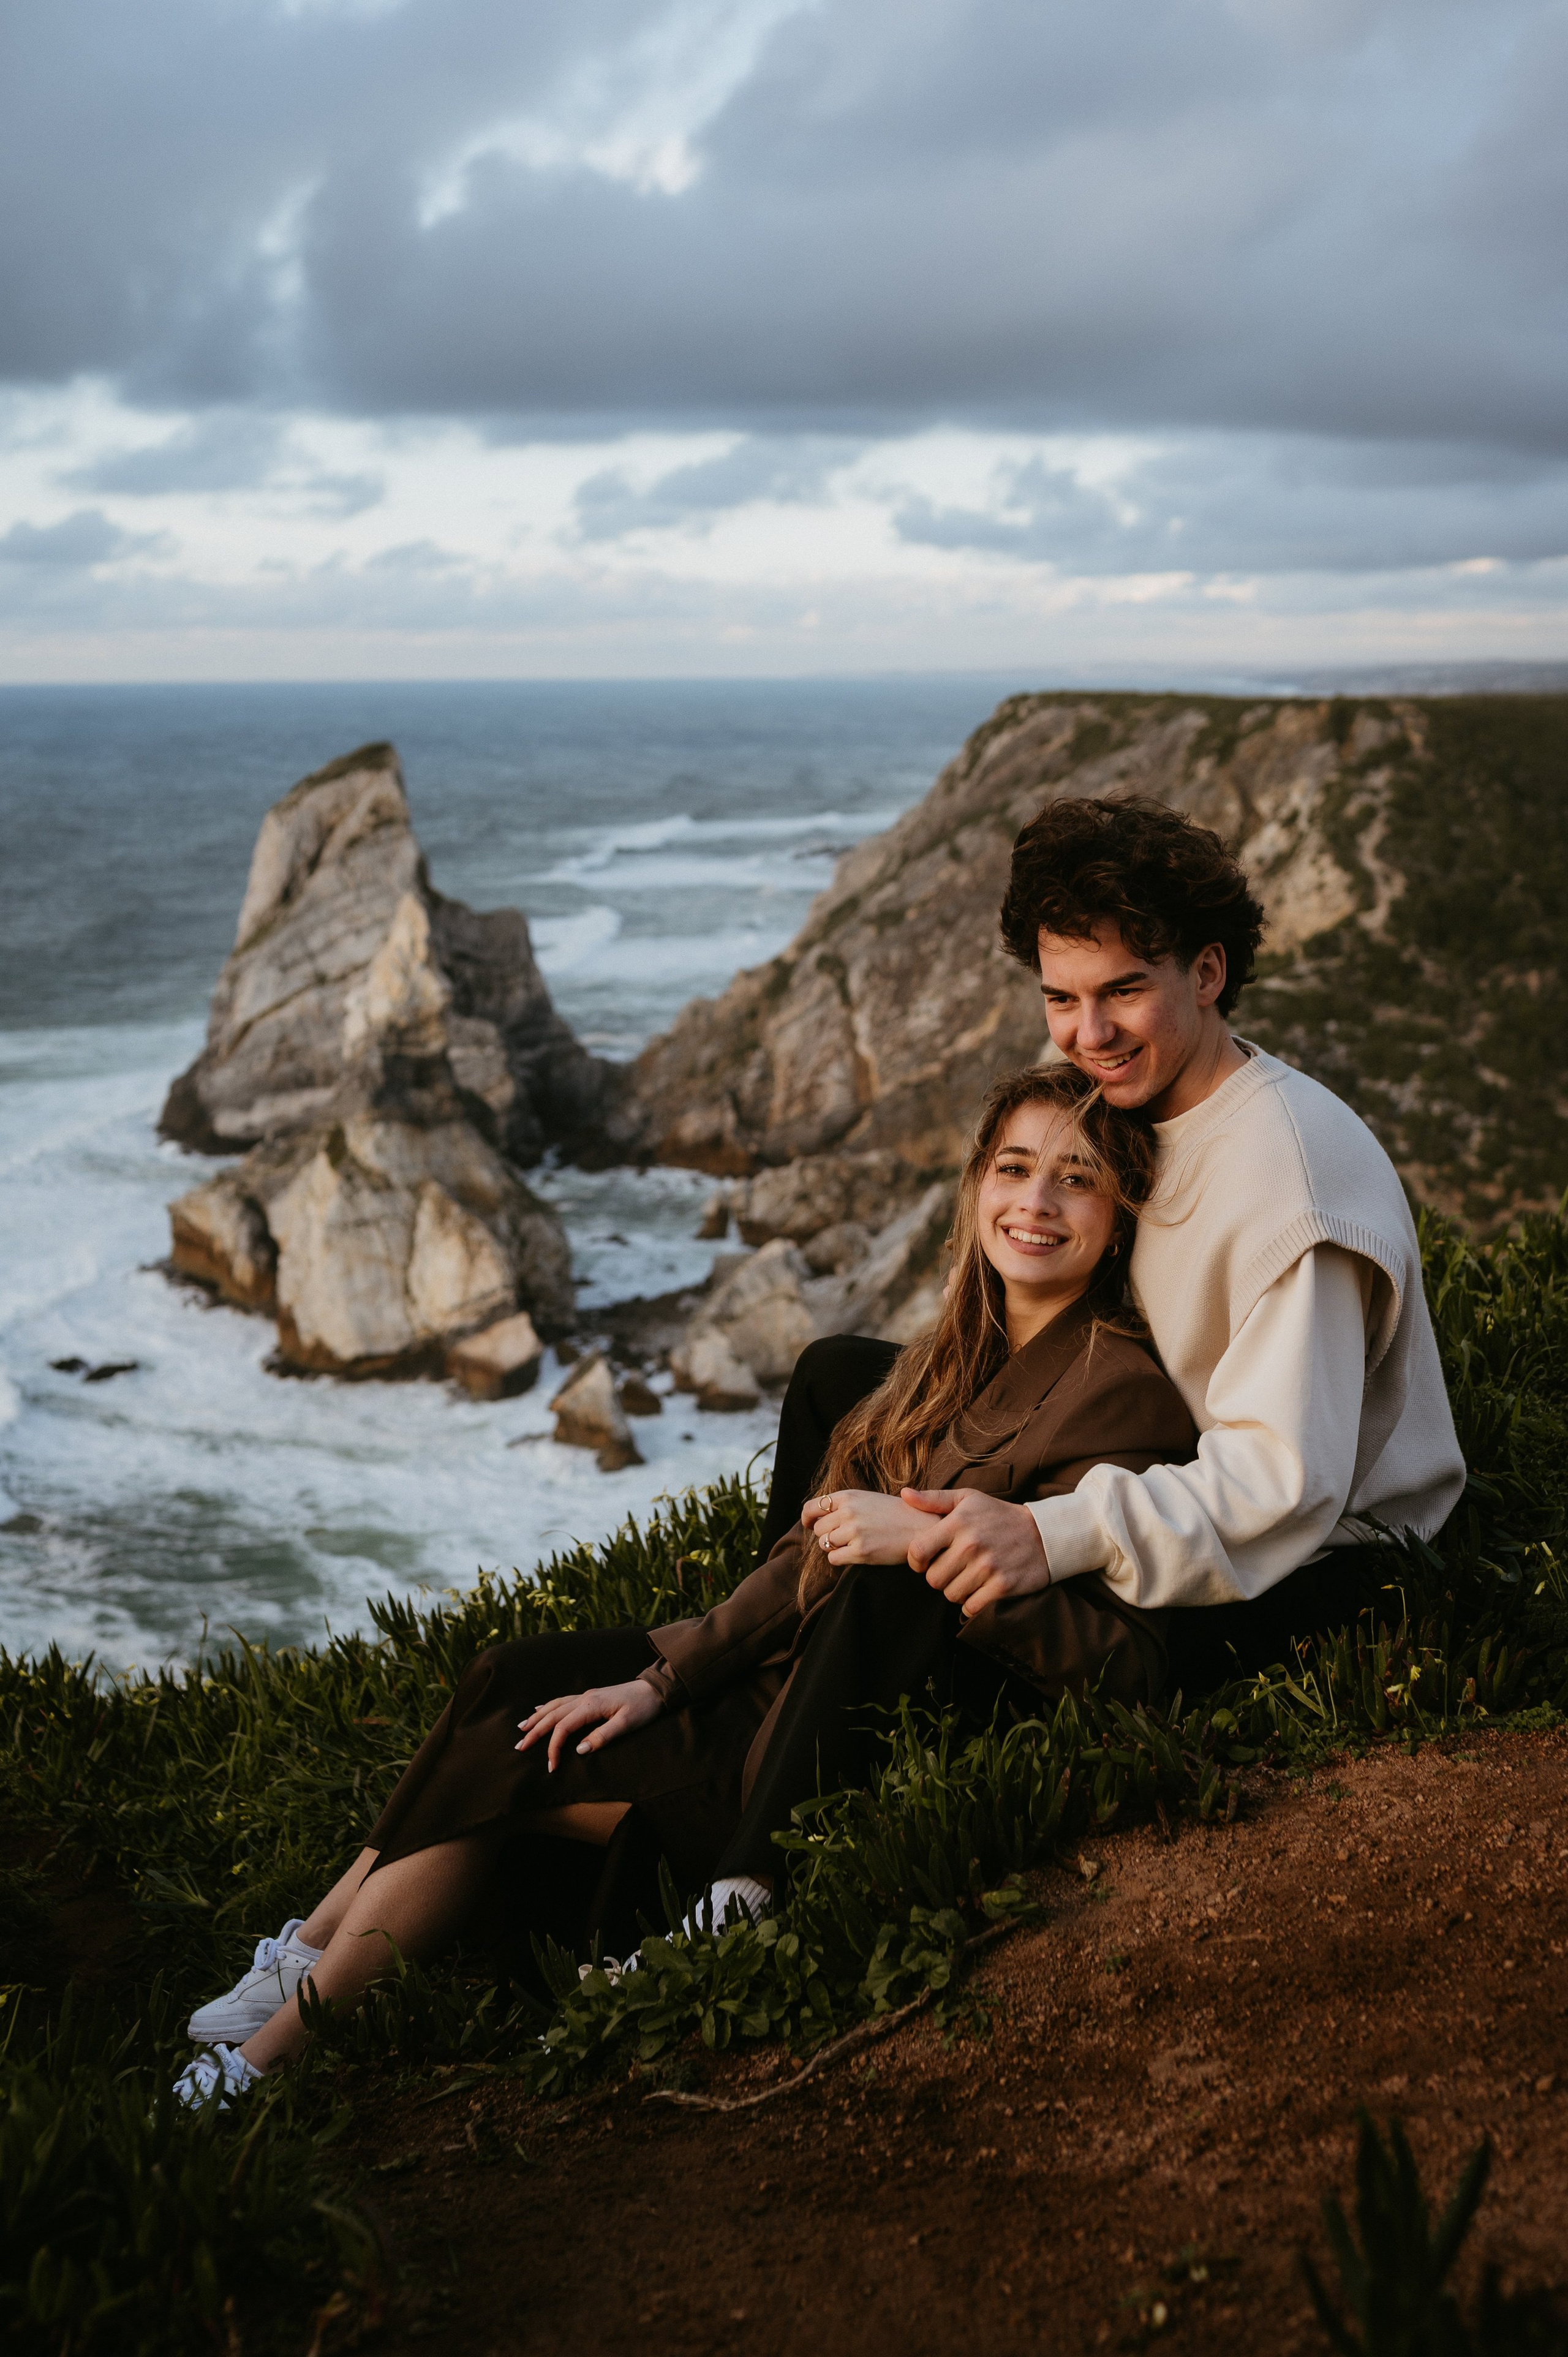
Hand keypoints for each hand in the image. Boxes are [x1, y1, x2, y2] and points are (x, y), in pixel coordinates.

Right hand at [516, 1678, 663, 1770]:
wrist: (654, 1690)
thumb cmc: (642, 1708)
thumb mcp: (626, 1724)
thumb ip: (602, 1737)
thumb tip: (579, 1750)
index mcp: (591, 1706)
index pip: (564, 1728)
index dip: (554, 1747)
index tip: (551, 1766)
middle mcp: (584, 1699)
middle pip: (553, 1715)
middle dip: (535, 1731)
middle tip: (520, 1746)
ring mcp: (586, 1696)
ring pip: (554, 1706)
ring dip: (537, 1717)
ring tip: (522, 1728)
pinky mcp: (590, 1697)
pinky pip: (562, 1701)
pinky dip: (548, 1706)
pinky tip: (540, 1709)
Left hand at [801, 1488, 933, 1566]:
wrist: (921, 1527)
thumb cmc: (895, 1513)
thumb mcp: (867, 1499)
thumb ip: (843, 1504)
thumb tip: (816, 1518)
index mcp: (849, 1496)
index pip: (812, 1507)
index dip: (807, 1518)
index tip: (809, 1525)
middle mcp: (849, 1512)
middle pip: (818, 1529)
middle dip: (827, 1535)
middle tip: (845, 1537)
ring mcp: (854, 1532)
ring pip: (825, 1544)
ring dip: (835, 1547)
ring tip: (854, 1544)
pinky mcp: (861, 1551)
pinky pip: (833, 1558)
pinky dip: (840, 1558)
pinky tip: (855, 1554)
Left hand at [900, 1487, 1051, 1616]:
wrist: (1044, 1534)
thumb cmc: (999, 1515)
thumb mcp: (968, 1499)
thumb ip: (934, 1499)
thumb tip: (904, 1494)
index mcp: (959, 1522)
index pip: (917, 1551)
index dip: (916, 1561)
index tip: (925, 1562)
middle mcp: (972, 1544)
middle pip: (933, 1579)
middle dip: (939, 1577)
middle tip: (952, 1570)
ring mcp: (988, 1567)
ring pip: (951, 1595)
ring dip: (956, 1590)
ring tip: (967, 1578)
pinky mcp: (1003, 1586)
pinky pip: (971, 1607)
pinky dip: (971, 1603)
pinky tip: (978, 1591)